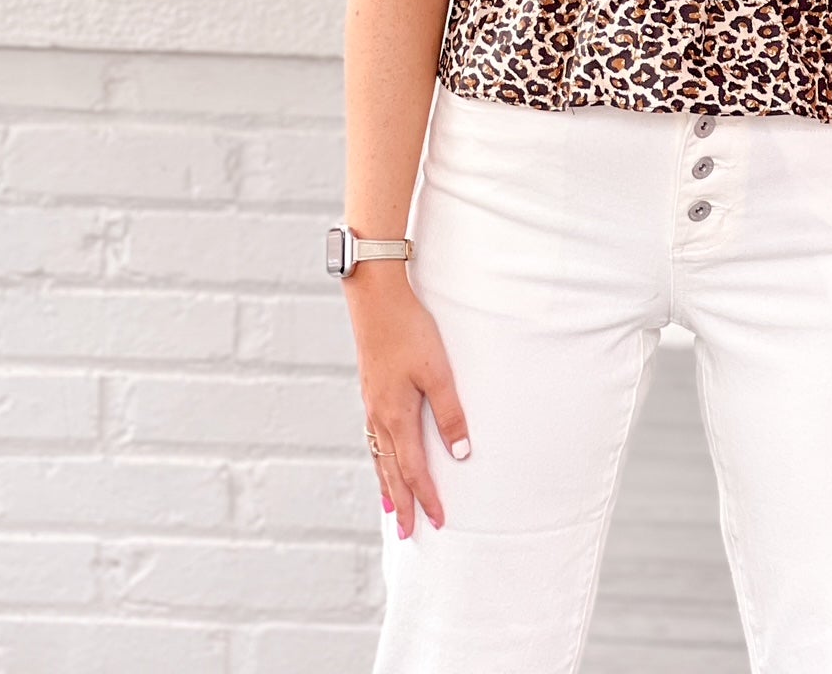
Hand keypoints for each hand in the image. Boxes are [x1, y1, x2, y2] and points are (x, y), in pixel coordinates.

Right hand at [347, 267, 471, 539]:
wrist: (375, 298)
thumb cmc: (410, 331)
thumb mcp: (437, 371)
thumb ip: (450, 413)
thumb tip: (461, 454)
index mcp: (397, 416)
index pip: (413, 470)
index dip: (426, 497)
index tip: (438, 522)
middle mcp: (380, 415)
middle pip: (390, 470)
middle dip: (401, 502)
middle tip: (406, 533)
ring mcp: (372, 402)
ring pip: (378, 454)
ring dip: (386, 483)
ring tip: (390, 506)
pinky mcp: (370, 389)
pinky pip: (373, 435)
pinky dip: (377, 456)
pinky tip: (380, 454)